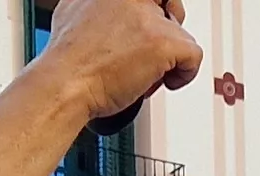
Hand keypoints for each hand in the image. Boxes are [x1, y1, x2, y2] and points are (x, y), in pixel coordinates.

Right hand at [24, 0, 200, 119]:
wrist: (65, 83)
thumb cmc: (68, 60)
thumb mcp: (73, 11)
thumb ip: (96, 6)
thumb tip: (101, 11)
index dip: (154, 10)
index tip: (150, 26)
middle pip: (169, 5)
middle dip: (167, 28)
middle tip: (151, 50)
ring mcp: (150, 18)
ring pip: (180, 32)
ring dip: (169, 55)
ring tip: (145, 71)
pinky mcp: (164, 43)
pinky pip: (193, 55)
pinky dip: (184, 74)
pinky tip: (164, 82)